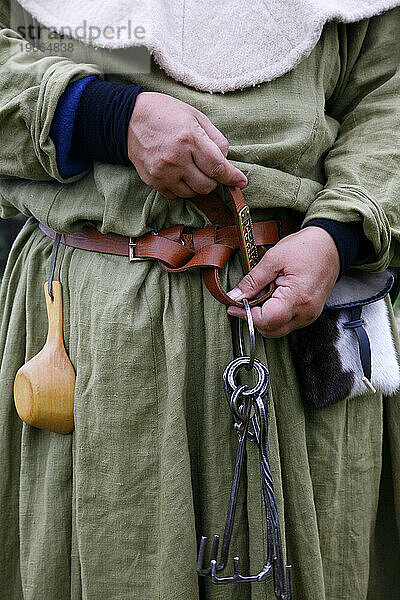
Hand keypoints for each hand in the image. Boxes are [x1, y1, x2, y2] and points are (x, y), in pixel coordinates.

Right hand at [127, 92, 246, 198]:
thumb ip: (215, 138)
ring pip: (192, 193)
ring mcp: (162, 172)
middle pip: (207, 185)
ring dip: (197, 185)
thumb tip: (226, 160)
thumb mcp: (196, 116)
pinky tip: (178, 173)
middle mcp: (175, 158)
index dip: (232, 177)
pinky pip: (175, 195)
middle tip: (208, 167)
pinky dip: (182, 188)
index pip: (217, 167)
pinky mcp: (152, 181)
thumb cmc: (165, 113)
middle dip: (213, 179)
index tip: (241, 182)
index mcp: (189, 138)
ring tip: (191, 168)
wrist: (129, 118)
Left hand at [227, 227, 339, 336]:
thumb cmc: (306, 247)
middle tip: (245, 300)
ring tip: (262, 295)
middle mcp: (306, 312)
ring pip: (278, 329)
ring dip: (265, 318)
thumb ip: (252, 281)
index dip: (246, 315)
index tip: (235, 305)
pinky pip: (288, 323)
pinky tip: (273, 298)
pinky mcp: (310, 313)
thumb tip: (235, 296)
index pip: (265, 320)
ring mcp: (310, 315)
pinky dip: (275, 315)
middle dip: (254, 318)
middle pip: (271, 330)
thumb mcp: (273, 259)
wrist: (331, 244)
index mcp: (297, 298)